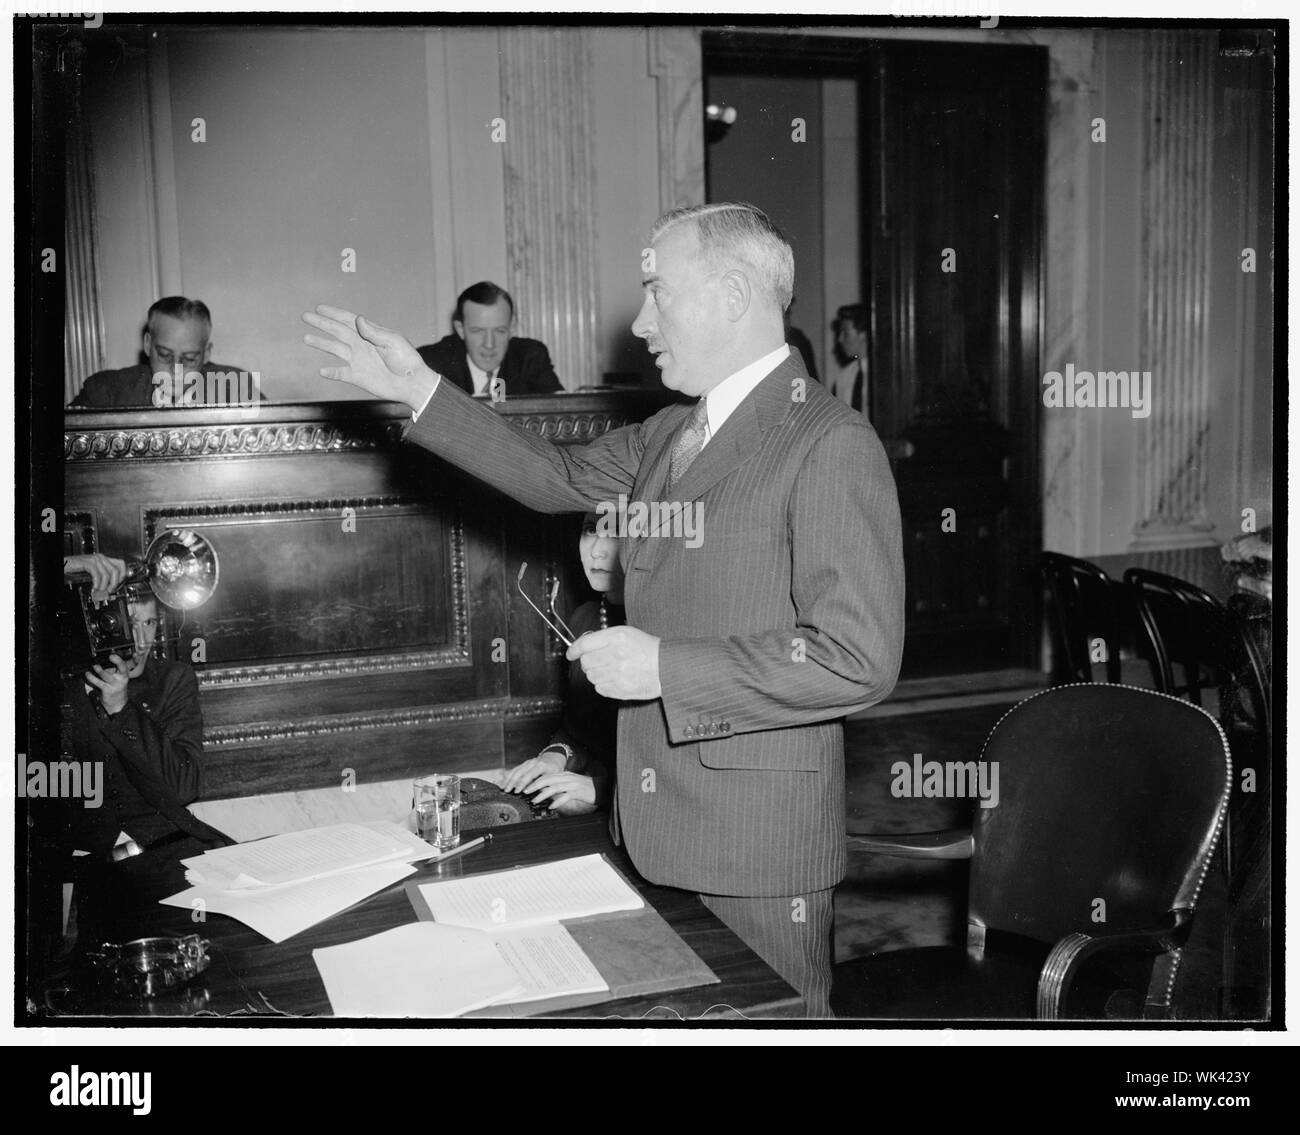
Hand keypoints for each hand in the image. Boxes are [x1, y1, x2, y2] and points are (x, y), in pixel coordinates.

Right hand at [64, 553, 127, 600]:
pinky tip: (95, 587)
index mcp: (104, 559)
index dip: (123, 575)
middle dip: (114, 584)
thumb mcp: (94, 574)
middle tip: (109, 591)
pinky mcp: (86, 563)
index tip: (119, 584)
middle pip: (117, 570)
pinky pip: (97, 574)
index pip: (121, 564)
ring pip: (107, 574)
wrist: (63, 565)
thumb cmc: (76, 570)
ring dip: (105, 586)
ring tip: (100, 591)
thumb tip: (113, 587)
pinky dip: (97, 583)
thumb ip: (104, 578)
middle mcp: (100, 558)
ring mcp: (93, 559)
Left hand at [85, 654, 130, 714]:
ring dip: (101, 671)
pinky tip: (88, 674)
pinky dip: (92, 678)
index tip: (115, 654)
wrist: (117, 702)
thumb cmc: (116, 686)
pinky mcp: (107, 690)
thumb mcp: (118, 676)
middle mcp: (121, 678)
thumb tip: (104, 658)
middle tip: (112, 656)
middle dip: (118, 661)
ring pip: (108, 676)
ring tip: (95, 666)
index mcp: (124, 673)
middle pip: (122, 668)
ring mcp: (115, 684)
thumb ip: (114, 667)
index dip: (122, 658)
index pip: (125, 664)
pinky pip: (98, 683)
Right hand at [301, 305, 435, 408]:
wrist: (411, 383)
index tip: (320, 308)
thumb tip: (358, 319)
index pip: (348, 320)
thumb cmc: (406, 360)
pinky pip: (340, 373)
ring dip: (321, 343)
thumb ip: (374, 332)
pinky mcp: (357, 376)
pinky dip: (331, 372)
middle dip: (321, 323)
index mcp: (369, 333)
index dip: (334, 313)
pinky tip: (321, 371)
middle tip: (305, 316)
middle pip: (337, 331)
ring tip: (306, 338)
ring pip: (334, 349)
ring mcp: (358, 360)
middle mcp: (360, 345)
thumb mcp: (392, 342)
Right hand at [501, 751, 565, 792]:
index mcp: (541, 766)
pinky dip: (508, 776)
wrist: (554, 759)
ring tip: (503, 788)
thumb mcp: (554, 777)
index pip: (530, 775)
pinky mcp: (523, 764)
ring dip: (508, 779)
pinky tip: (502, 782)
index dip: (523, 784)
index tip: (518, 792)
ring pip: (515, 770)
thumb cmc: (554, 770)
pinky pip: (514, 769)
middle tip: (507, 792)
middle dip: (513, 782)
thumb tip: (539, 797)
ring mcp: (527, 762)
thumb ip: (546, 785)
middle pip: (520, 772)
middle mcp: (533, 762)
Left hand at [521, 771, 596, 815]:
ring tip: (535, 800)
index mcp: (564, 775)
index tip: (525, 786)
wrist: (602, 787)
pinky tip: (552, 807)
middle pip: (548, 780)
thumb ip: (559, 786)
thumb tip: (546, 792)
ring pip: (554, 788)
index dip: (535, 781)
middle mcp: (567, 778)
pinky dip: (557, 801)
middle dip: (535, 785)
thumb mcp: (570, 784)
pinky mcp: (578, 792)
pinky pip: (565, 796)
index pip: (547, 776)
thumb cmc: (585, 788)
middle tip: (525, 792)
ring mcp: (573, 784)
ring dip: (543, 794)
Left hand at [567, 626, 660, 699]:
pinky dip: (604, 685)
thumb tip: (583, 646)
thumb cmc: (648, 649)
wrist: (667, 666)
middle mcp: (615, 655)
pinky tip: (615, 679)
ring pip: (591, 676)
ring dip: (596, 674)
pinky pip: (600, 688)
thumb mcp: (627, 633)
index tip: (571, 654)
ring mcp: (617, 673)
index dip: (574, 650)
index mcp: (617, 637)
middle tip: (599, 661)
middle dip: (589, 662)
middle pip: (586, 662)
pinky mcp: (620, 689)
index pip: (584, 644)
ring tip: (610, 670)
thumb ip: (604, 638)